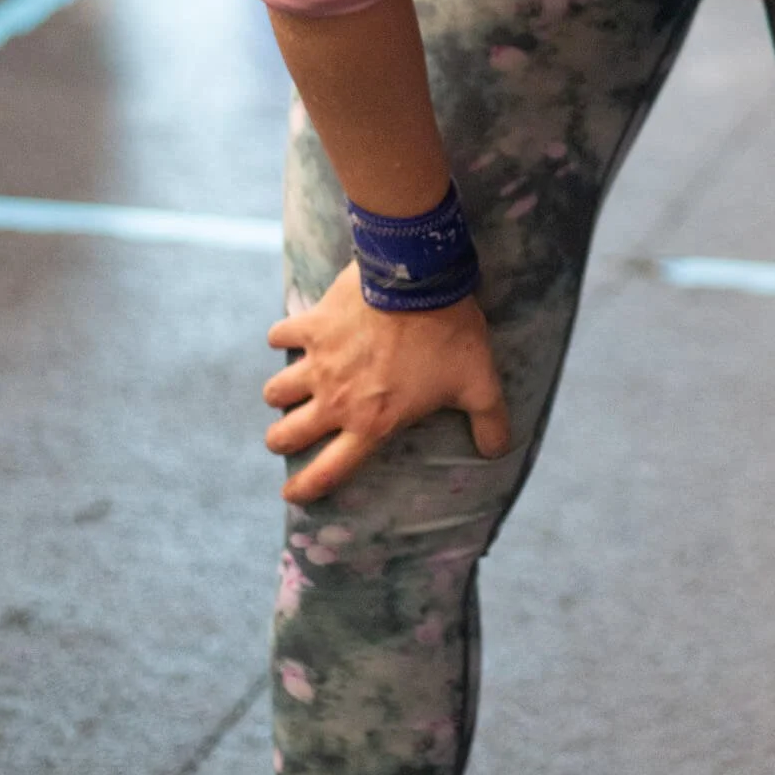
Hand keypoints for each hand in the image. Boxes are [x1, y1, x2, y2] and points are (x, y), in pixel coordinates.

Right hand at [263, 261, 510, 504]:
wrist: (420, 280)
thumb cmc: (448, 335)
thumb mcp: (479, 384)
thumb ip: (489, 422)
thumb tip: (497, 450)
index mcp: (371, 423)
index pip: (328, 472)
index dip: (304, 489)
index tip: (290, 494)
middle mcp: (336, 400)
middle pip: (287, 435)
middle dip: (281, 441)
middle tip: (286, 436)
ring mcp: (318, 362)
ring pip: (276, 392)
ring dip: (279, 395)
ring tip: (288, 390)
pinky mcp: (311, 325)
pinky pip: (280, 337)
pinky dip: (283, 338)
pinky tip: (293, 335)